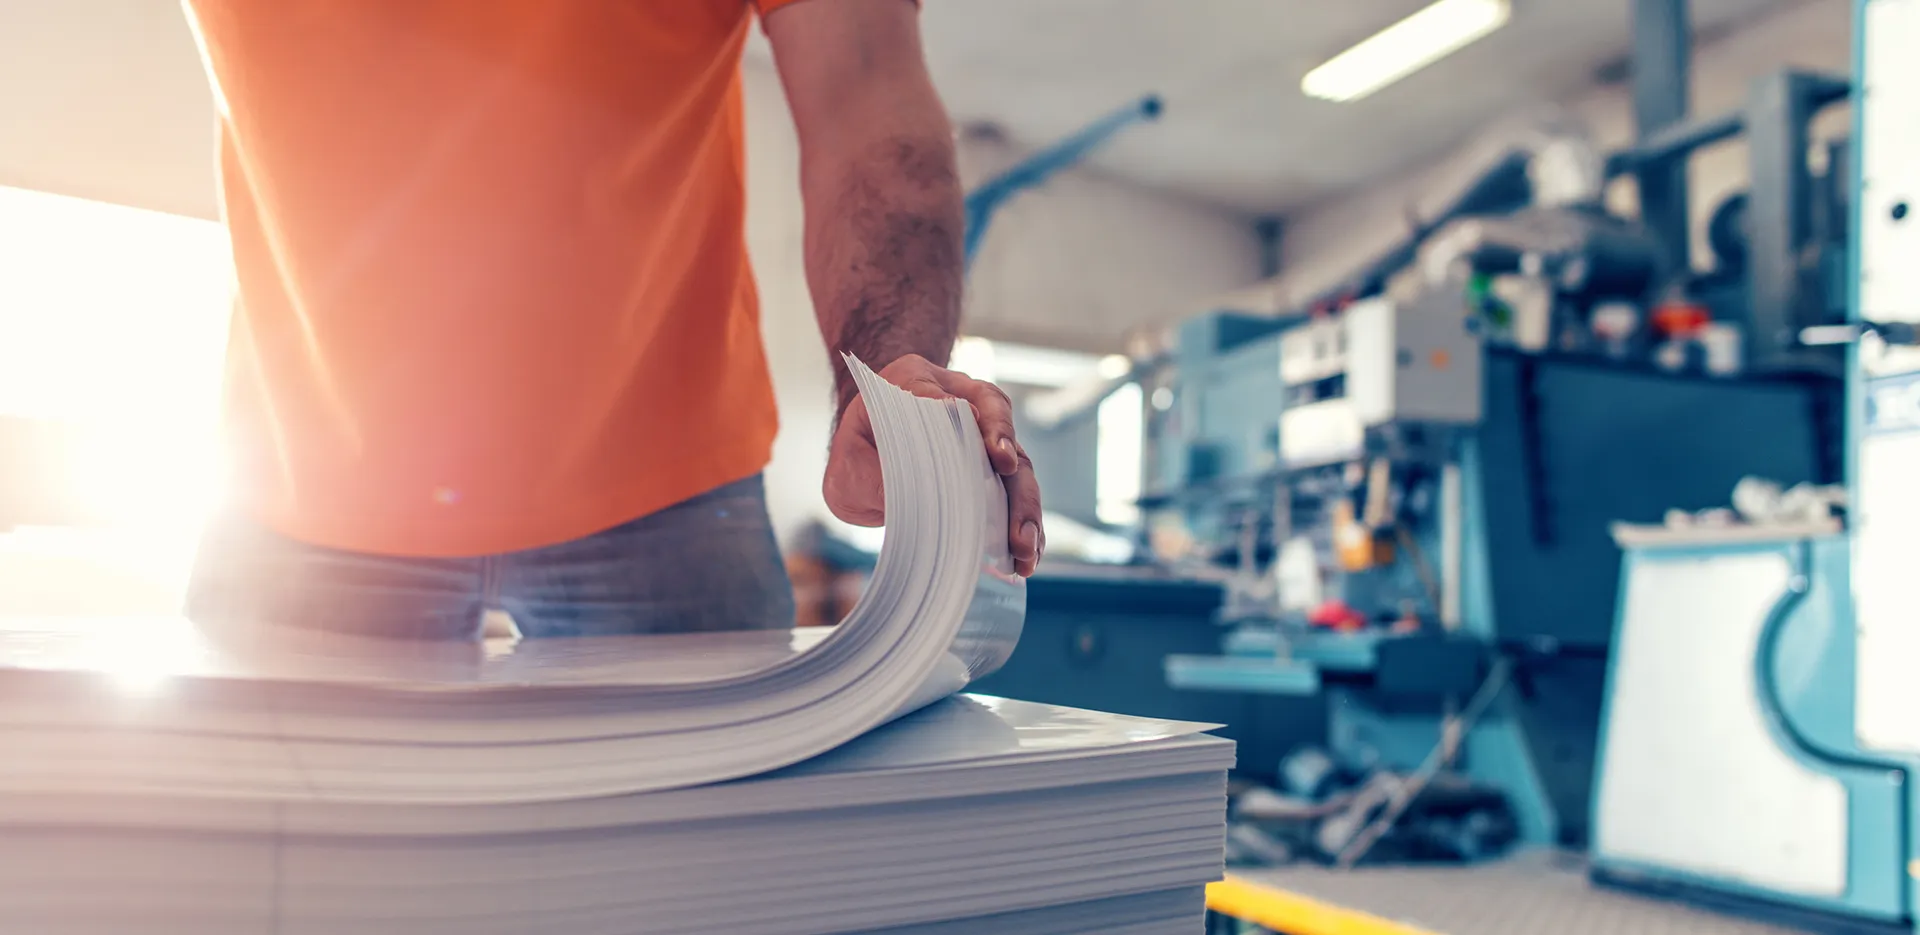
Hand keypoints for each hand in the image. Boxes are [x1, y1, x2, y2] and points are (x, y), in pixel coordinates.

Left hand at [825, 354, 1044, 576]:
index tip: (997, 455)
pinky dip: (1023, 525)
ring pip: (1018, 466)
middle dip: (1015, 476)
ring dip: (1025, 511)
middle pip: (1001, 430)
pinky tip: (1026, 558)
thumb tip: (899, 499)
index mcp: (917, 380)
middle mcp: (961, 399)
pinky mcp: (992, 470)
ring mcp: (982, 435)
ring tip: (1026, 551)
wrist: (863, 458)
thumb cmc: (857, 452)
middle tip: (1017, 518)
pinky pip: (1016, 493)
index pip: (955, 394)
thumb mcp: (848, 460)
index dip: (984, 424)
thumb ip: (869, 473)